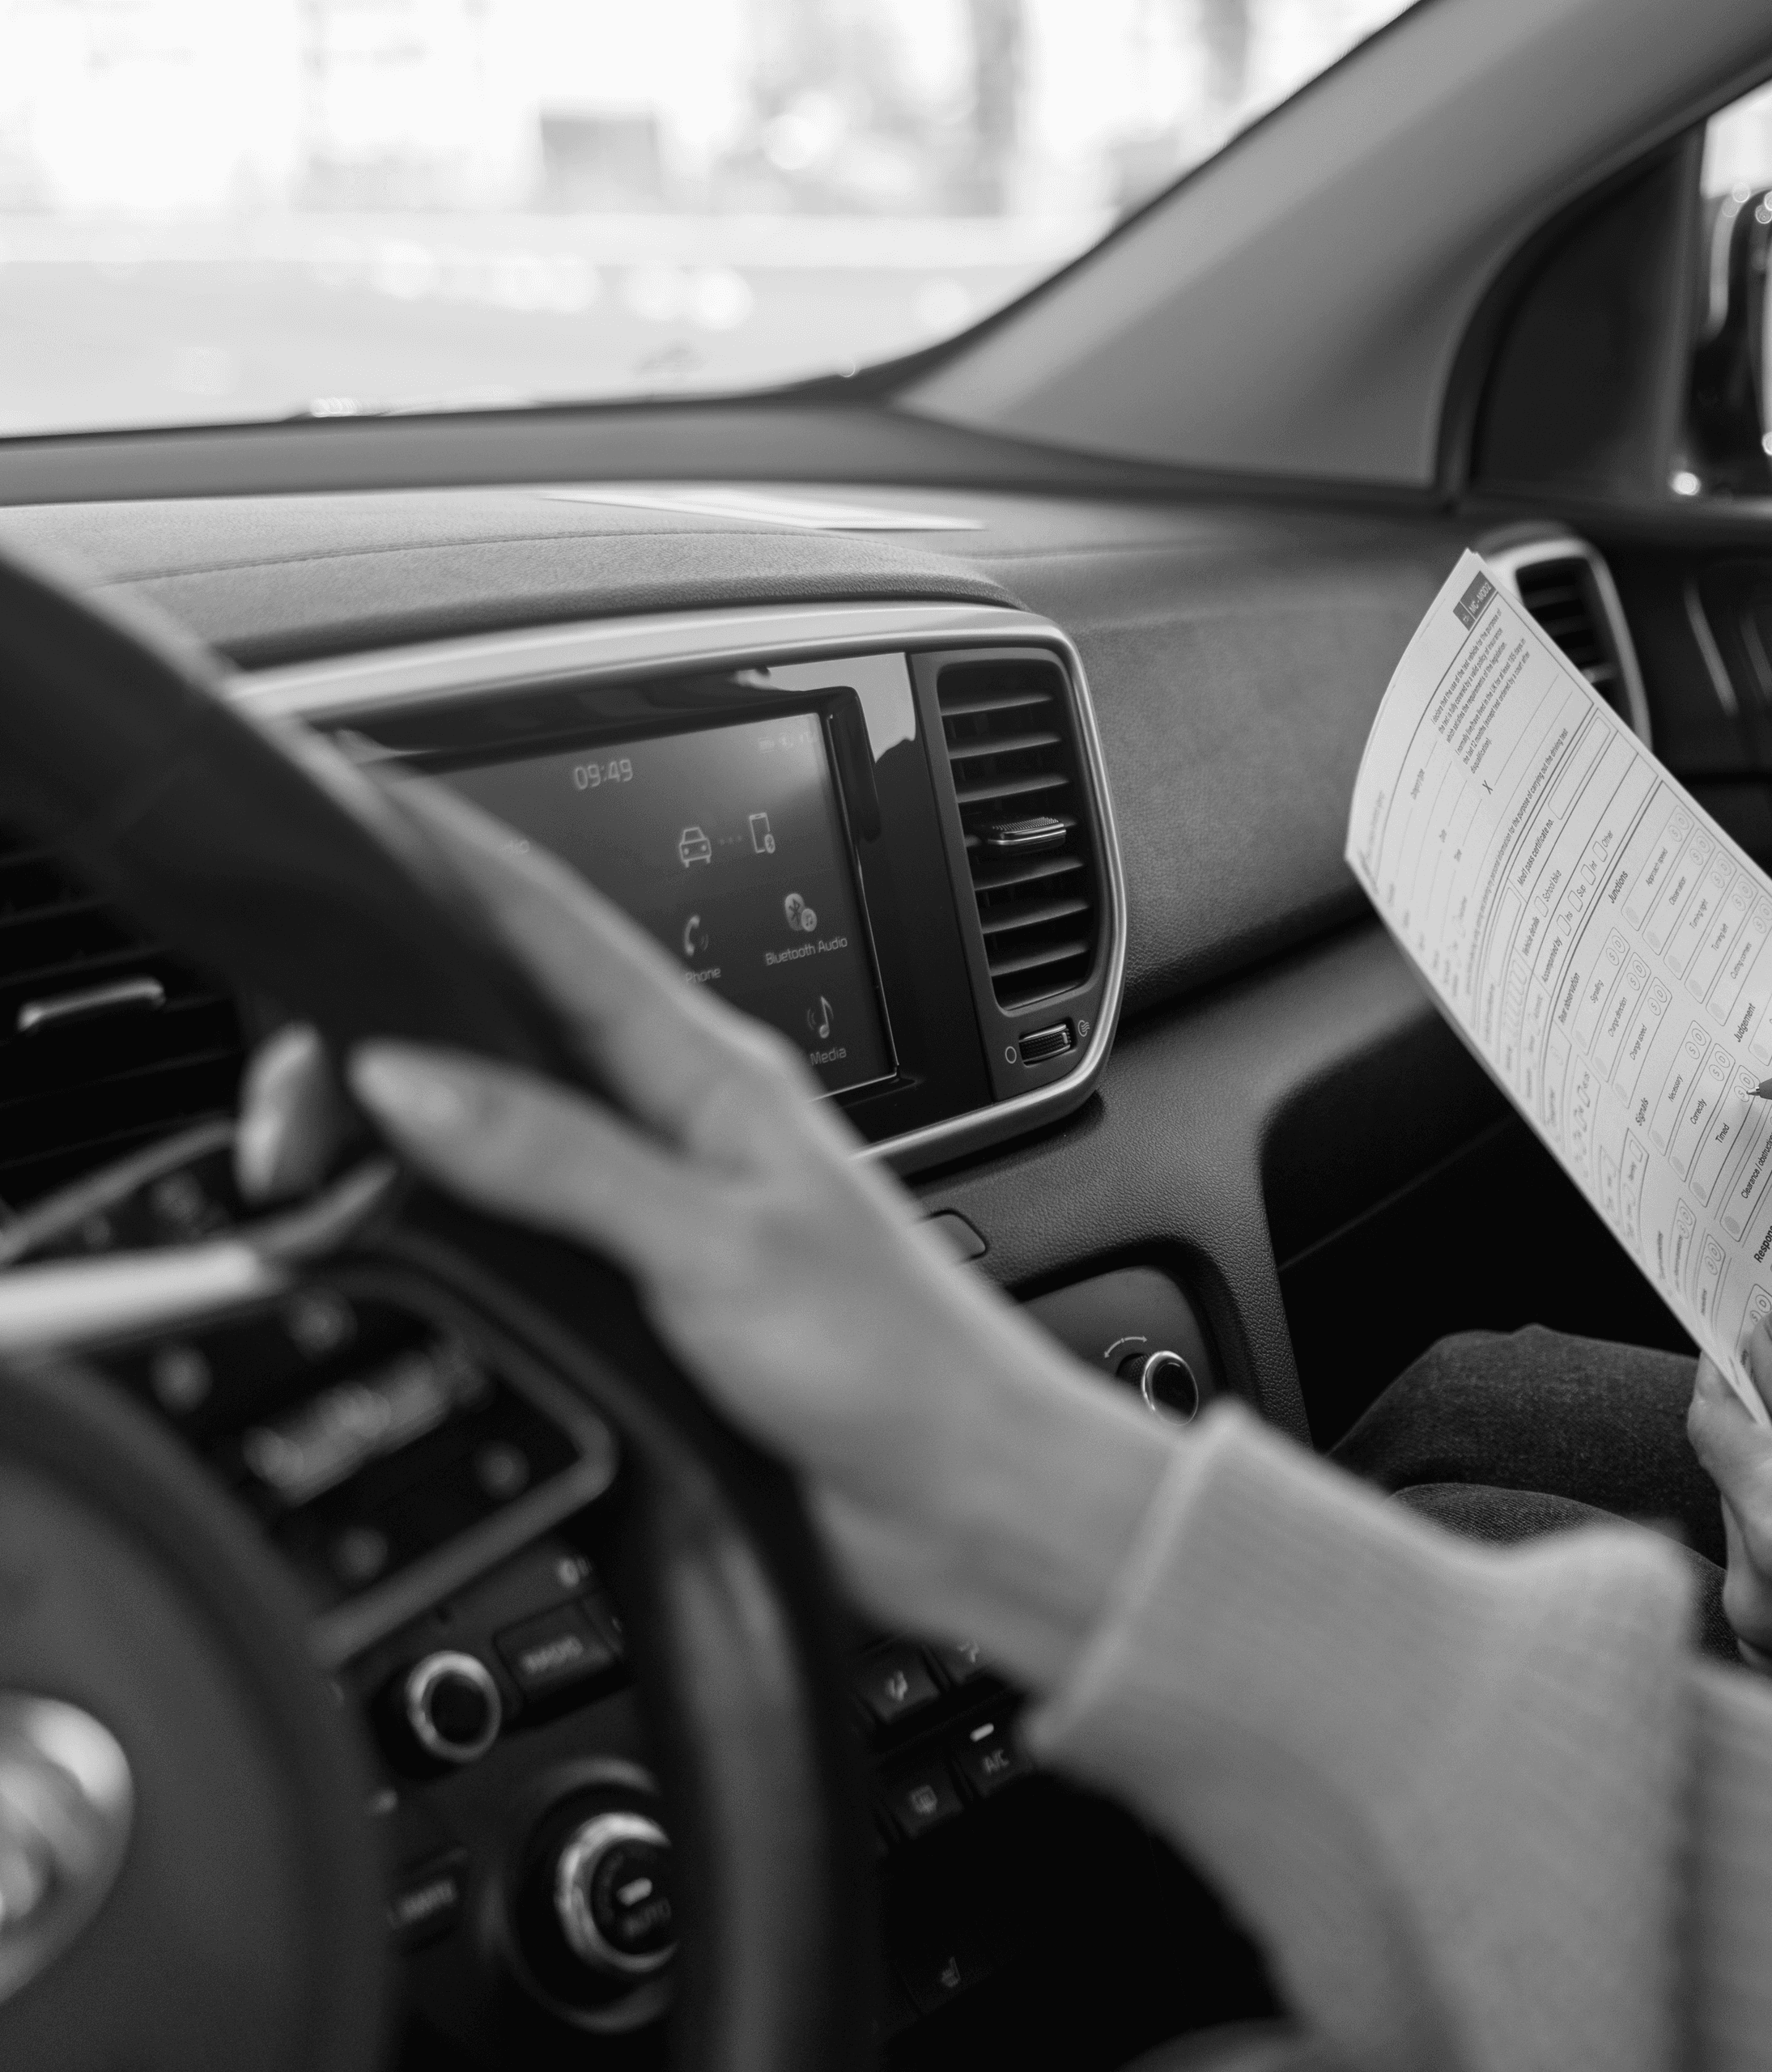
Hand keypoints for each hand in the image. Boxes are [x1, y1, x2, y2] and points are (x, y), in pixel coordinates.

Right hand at [341, 781, 1169, 1685]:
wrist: (962, 1495)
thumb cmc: (894, 1360)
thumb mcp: (713, 1245)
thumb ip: (559, 1157)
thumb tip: (405, 1074)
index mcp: (710, 1070)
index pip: (556, 926)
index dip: (451, 855)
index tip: (357, 794)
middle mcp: (679, 1120)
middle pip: (502, 1017)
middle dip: (382, 1007)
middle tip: (282, 1061)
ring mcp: (657, 1203)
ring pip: (496, 1113)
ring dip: (402, 1107)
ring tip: (305, 1128)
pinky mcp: (642, 1288)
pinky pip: (513, 1213)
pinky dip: (436, 1201)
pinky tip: (390, 1212)